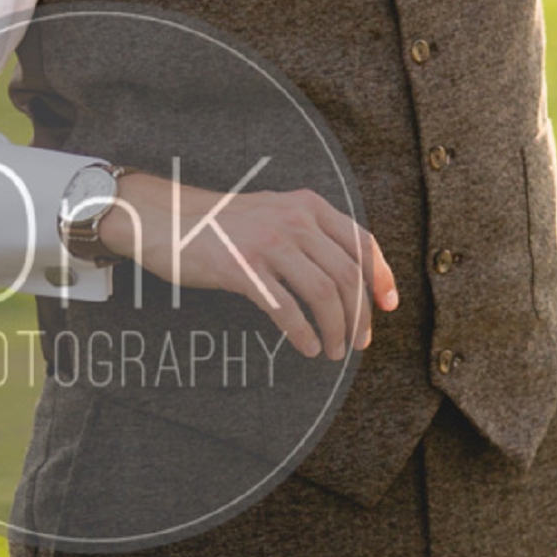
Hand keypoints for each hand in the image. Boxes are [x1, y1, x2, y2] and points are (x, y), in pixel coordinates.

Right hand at [101, 168, 401, 360]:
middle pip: (346, 274)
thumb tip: (347, 273)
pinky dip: (303, 332)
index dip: (381, 277)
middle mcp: (295, 221)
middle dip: (360, 314)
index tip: (389, 306)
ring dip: (335, 328)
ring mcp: (269, 243)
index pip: (362, 242)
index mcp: (310, 206)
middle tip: (360, 342)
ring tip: (335, 351)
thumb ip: (310, 233)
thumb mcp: (277, 213)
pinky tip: (308, 347)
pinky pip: (285, 307)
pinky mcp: (241, 269)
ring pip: (323, 292)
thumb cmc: (224, 224)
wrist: (167, 218)